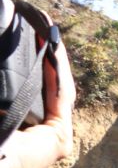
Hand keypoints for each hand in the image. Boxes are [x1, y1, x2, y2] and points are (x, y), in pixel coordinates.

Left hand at [0, 16, 75, 167]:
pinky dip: (58, 72)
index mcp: (27, 132)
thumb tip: (1, 68)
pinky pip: (61, 97)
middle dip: (50, 58)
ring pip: (59, 91)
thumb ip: (1, 93)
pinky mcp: (59, 139)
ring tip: (48, 31)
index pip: (36, 92)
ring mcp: (55, 140)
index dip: (38, 64)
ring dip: (55, 60)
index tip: (34, 36)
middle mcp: (43, 138)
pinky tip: (52, 48)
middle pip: (51, 90)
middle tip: (43, 28)